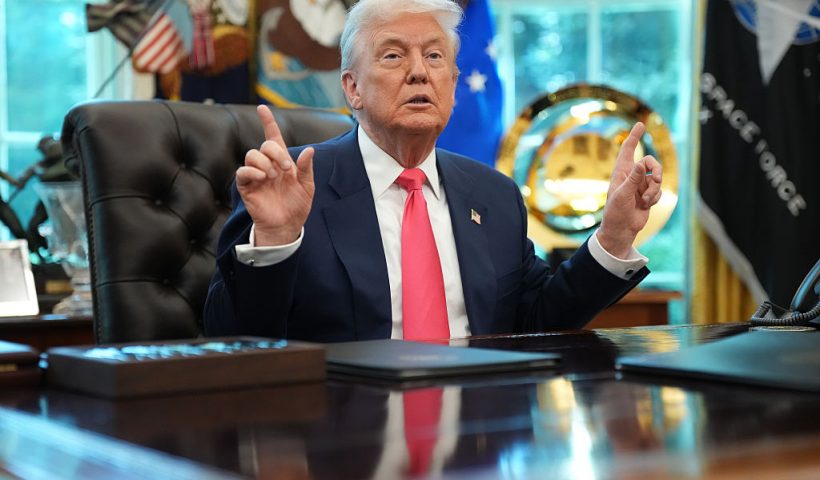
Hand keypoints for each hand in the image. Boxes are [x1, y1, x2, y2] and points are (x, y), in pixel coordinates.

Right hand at [236, 105, 314, 245]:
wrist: (287, 225)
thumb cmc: (297, 206)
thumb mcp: (307, 186)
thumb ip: (307, 168)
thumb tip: (310, 150)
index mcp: (282, 162)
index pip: (273, 137)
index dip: (268, 122)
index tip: (262, 108)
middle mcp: (267, 165)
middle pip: (264, 145)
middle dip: (275, 152)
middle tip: (285, 167)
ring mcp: (256, 175)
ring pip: (251, 155)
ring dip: (264, 162)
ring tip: (273, 176)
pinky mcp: (247, 187)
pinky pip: (242, 172)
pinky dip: (252, 171)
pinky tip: (263, 178)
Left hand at [597, 122, 662, 258]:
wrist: (622, 229)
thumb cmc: (616, 212)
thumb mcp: (623, 195)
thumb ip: (634, 179)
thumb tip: (642, 164)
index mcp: (621, 172)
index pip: (628, 150)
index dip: (634, 137)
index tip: (640, 124)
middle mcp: (632, 175)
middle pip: (651, 162)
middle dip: (657, 170)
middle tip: (657, 179)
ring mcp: (641, 185)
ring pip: (658, 178)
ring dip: (654, 189)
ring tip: (644, 201)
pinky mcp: (648, 194)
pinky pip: (659, 190)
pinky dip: (655, 197)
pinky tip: (645, 205)